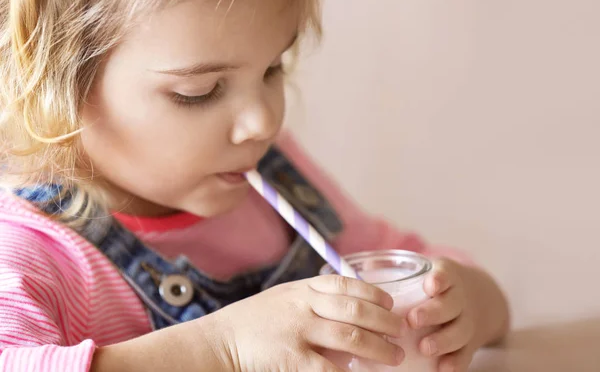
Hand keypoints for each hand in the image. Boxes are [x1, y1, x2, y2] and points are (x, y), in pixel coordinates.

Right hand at [210, 275, 406, 371]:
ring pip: (350, 337)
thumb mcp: (284, 297)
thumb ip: (312, 297)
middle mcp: (304, 306)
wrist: (221, 340)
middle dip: (384, 321)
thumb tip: (350, 304)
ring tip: (394, 356)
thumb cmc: (255, 319)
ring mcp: (299, 332)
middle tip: (401, 331)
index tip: (390, 303)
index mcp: (303, 288)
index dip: (373, 292)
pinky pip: (329, 369)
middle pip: (355, 309)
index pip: (346, 283)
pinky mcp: (292, 359)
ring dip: (379, 348)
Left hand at [407, 258, 475, 371]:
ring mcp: (467, 322)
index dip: (439, 280)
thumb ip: (396, 268)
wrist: (480, 299)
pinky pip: (466, 354)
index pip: (446, 275)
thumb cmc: (438, 285)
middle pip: (451, 305)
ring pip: (459, 331)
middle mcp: (460, 299)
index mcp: (447, 277)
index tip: (429, 285)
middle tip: (412, 320)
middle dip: (432, 313)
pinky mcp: (469, 344)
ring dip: (443, 340)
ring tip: (424, 348)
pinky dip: (456, 362)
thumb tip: (367, 263)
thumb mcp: (426, 270)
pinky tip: (443, 368)